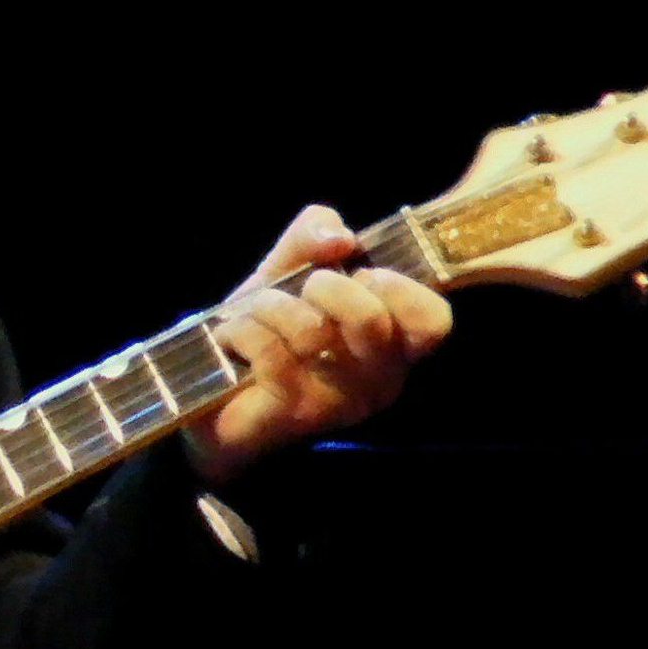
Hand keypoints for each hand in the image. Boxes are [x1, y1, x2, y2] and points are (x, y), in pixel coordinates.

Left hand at [181, 204, 453, 485]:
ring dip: (270, 306)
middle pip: (370, 317)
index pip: (434, 320)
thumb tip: (341, 237)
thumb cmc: (269, 328)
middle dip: (324, 285)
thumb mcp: (291, 268)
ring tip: (257, 317)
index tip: (363, 274)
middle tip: (301, 293)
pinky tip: (235, 341)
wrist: (214, 392)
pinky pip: (270, 350)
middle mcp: (379, 379)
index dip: (399, 286)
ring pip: (311, 330)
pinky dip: (242, 330)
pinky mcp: (295, 414)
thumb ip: (316, 234)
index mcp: (394, 344)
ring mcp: (340, 402)